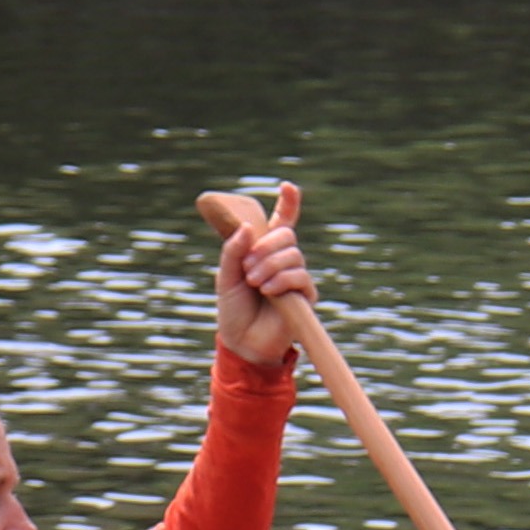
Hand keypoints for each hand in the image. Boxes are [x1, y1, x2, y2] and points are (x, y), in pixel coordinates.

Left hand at [214, 195, 316, 370]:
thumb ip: (233, 251)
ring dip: (269, 266)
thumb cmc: (233, 309)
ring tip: (254, 283)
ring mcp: (295, 278)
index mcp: (264, 252)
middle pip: (286, 236)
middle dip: (266, 247)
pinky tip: (268, 292)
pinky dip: (281, 280)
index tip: (288, 186)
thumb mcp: (225, 276)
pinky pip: (300, 276)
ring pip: (293, 255)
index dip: (288, 203)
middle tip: (247, 267)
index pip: (282, 222)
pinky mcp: (304, 297)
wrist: (242, 343)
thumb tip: (247, 228)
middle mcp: (283, 261)